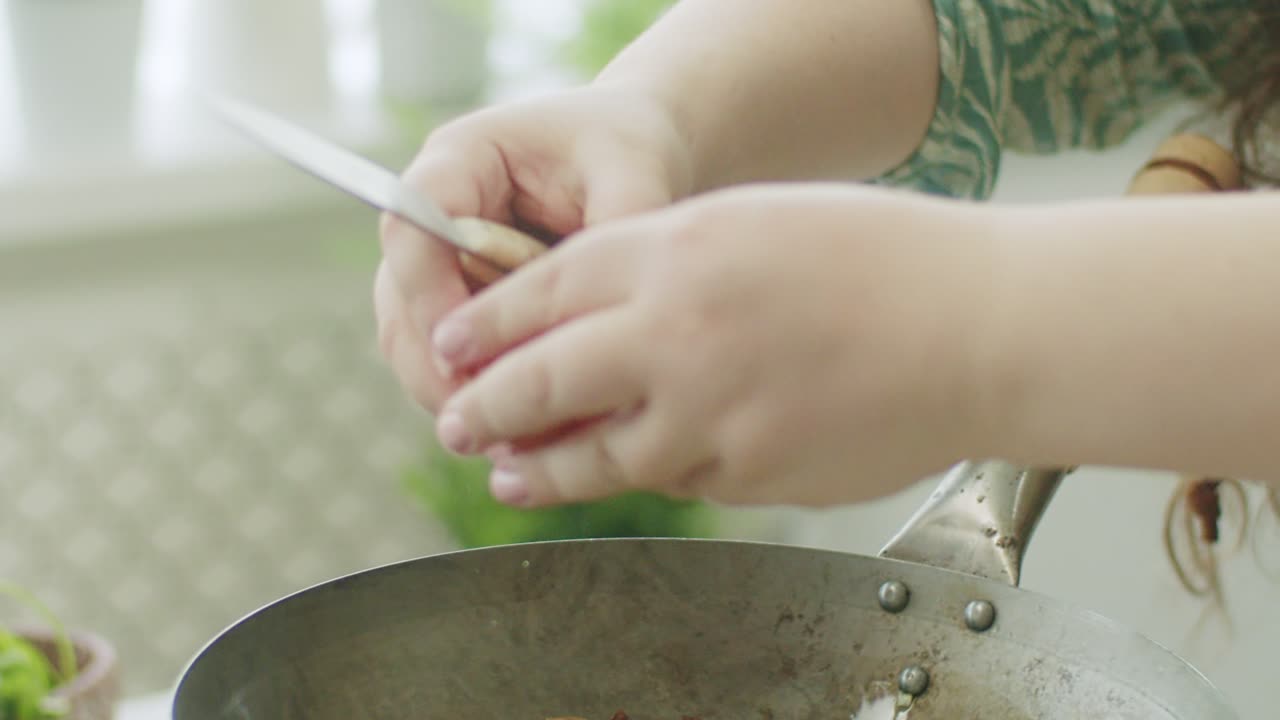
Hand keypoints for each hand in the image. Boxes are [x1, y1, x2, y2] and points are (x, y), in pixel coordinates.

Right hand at [375, 86, 692, 415]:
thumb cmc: (632, 148)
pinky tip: (520, 435)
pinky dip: (476, 395)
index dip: (427, 292)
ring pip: (414, 339)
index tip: (465, 351)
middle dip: (432, 363)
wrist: (639, 153)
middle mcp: (432, 212)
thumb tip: (600, 313)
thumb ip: (617, 229)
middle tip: (476, 421)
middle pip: (398, 295)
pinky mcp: (464, 302)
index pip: (410, 225)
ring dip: (447, 390)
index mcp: (461, 160)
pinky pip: (449, 358)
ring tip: (500, 438)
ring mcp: (441, 262)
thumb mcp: (635, 173)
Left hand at [427, 183, 1006, 507]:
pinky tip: (649, 460)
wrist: (983, 328)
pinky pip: (678, 476)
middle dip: (484, 408)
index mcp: (676, 249)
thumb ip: (662, 263)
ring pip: (597, 455)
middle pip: (543, 383)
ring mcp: (711, 413)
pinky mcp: (748, 474)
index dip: (484, 325)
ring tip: (510, 477)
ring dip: (544, 470)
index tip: (450, 347)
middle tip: (456, 422)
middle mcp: (678, 333)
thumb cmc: (881, 260)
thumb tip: (590, 316)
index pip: (542, 290)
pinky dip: (656, 468)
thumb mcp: (752, 225)